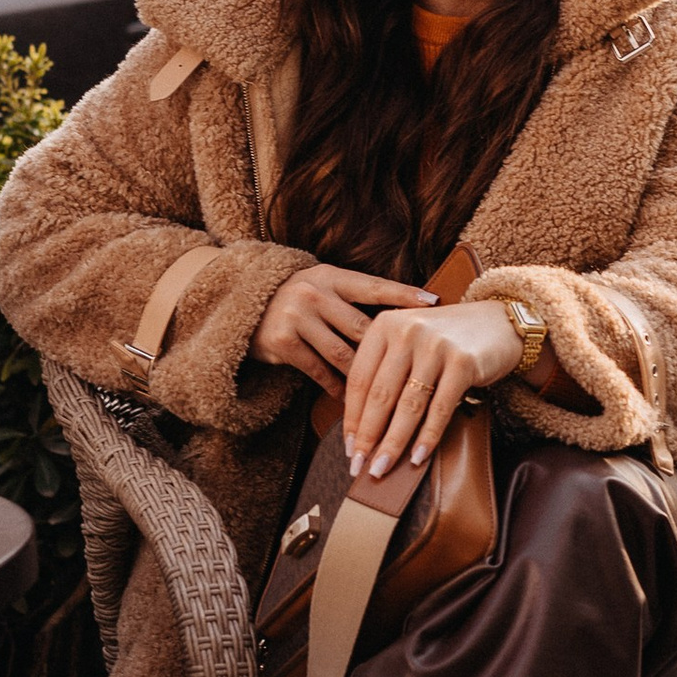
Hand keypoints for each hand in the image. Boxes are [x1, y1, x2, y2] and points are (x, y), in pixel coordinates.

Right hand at [254, 263, 433, 399]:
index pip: (374, 286)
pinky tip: (351, 400)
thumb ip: (355, 300)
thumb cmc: (299, 302)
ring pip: (343, 354)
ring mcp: (298, 317)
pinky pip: (319, 371)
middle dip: (389, 351)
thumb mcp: (323, 287)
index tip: (434, 303)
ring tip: (387, 395)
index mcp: (331, 276)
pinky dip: (337, 387)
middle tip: (417, 369)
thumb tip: (406, 319)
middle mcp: (315, 293)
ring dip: (365, 378)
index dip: (404, 295)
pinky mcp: (284, 343)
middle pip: (362, 327)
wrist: (242, 306)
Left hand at [345, 298, 522, 479]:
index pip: (359, 379)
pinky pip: (439, 409)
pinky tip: (417, 457)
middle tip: (358, 466)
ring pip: (408, 406)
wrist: (500, 324)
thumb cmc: (447, 340)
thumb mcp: (408, 342)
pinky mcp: (463, 362)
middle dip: (367, 437)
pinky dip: (427, 437)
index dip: (351, 417)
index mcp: (385, 324)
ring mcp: (436, 346)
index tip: (348, 447)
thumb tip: (361, 426)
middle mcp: (407, 331)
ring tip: (381, 468)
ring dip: (393, 443)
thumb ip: (385, 370)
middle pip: (380, 395)